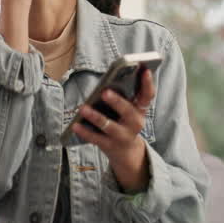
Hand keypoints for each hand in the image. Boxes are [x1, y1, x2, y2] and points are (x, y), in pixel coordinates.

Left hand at [70, 69, 155, 192]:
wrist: (126, 152)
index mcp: (140, 110)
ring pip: (108, 126)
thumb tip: (108, 82)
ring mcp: (122, 136)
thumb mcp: (129, 111)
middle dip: (116, 102)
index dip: (148, 83)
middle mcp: (135, 123)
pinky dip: (84, 131)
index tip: (145, 70)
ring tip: (83, 108)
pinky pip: (95, 138)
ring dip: (95, 117)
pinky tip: (75, 125)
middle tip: (105, 92)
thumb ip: (123, 97)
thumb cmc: (124, 123)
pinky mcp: (109, 145)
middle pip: (127, 111)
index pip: (148, 95)